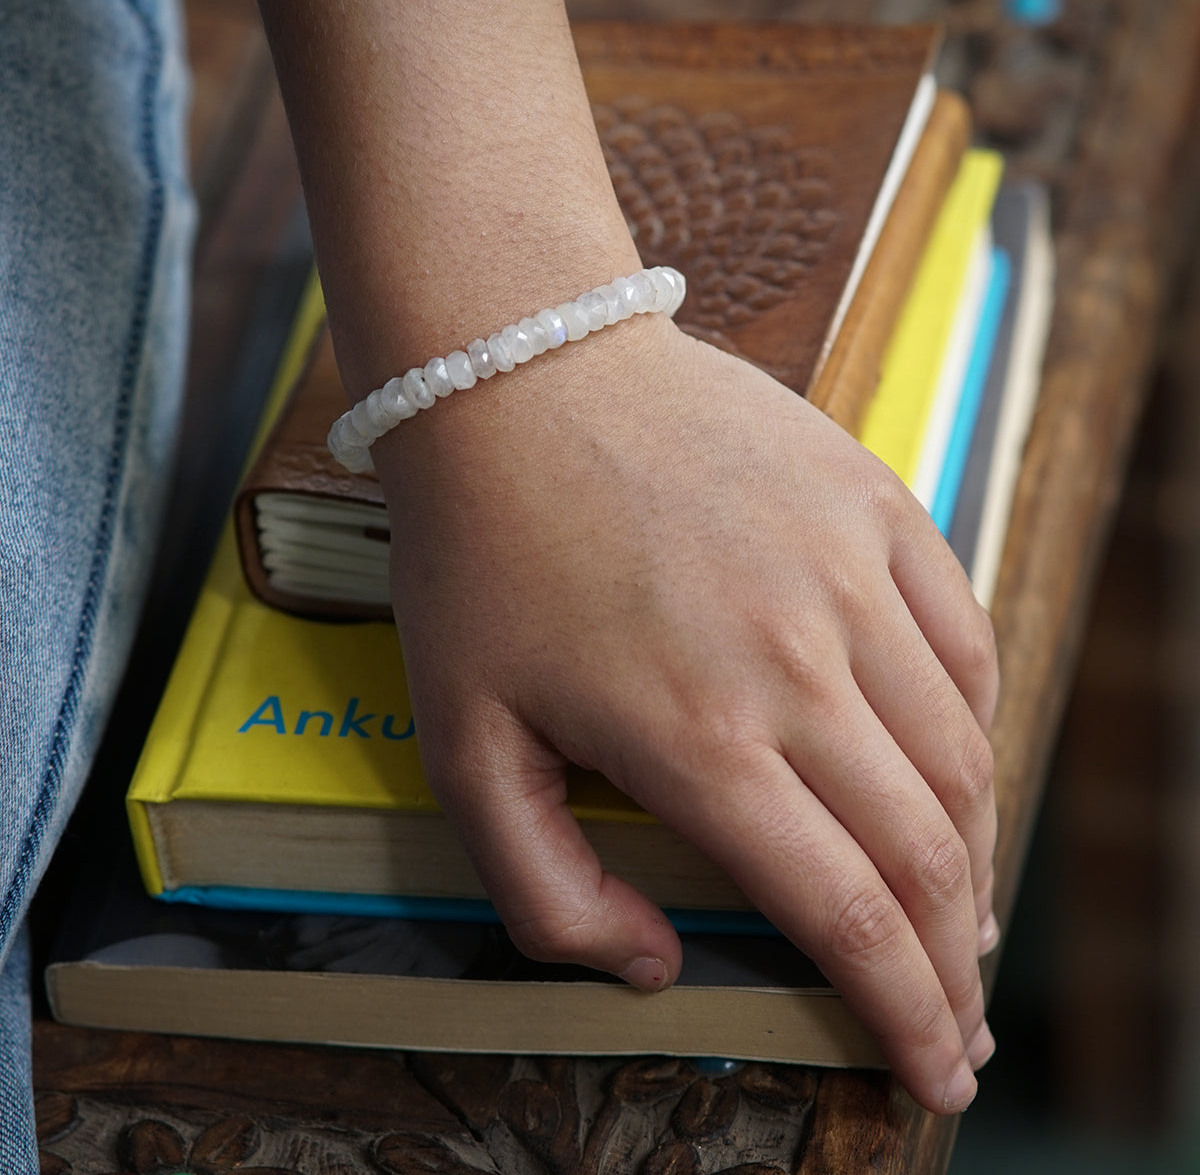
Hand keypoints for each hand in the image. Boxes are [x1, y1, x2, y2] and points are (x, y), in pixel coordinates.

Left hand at [374, 314, 999, 1113]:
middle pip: (926, 851)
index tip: (935, 1069)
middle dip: (955, 962)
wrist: (519, 375)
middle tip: (956, 1017)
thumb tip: (657, 962)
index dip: (905, 1013)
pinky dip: (972, 727)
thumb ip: (547, 889)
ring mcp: (849, 574)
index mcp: (697, 737)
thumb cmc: (481, 558)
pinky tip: (951, 766)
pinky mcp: (872, 505)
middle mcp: (799, 663)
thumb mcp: (462, 743)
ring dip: (975, 853)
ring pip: (961, 754)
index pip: (846, 913)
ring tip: (959, 910)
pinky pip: (962, 641)